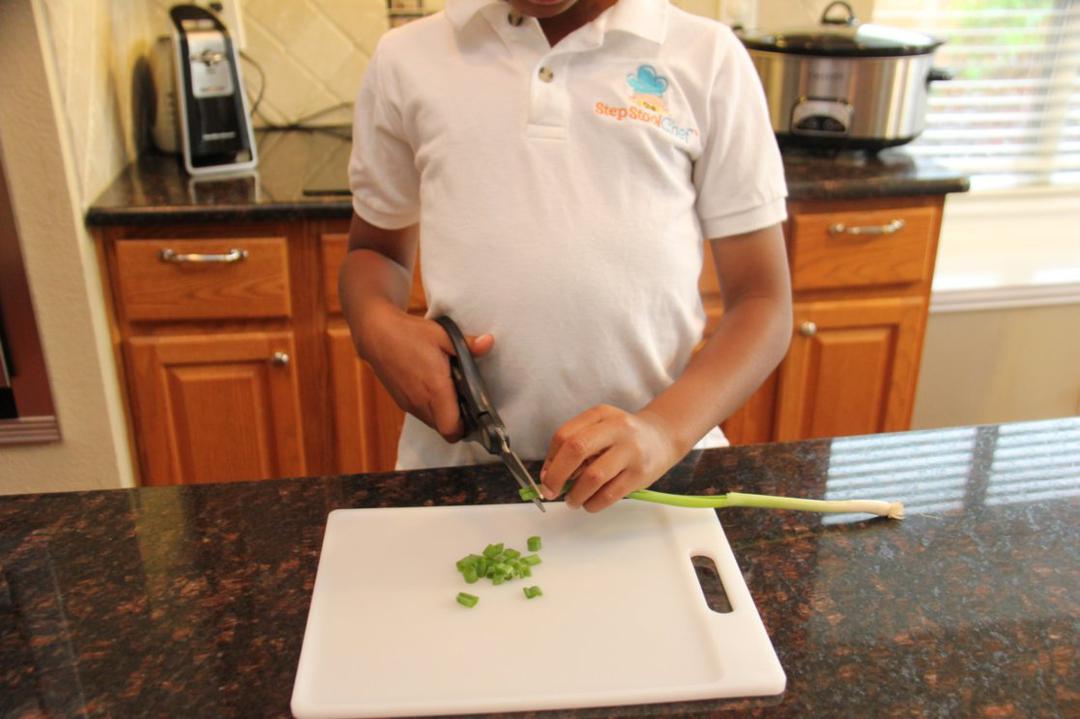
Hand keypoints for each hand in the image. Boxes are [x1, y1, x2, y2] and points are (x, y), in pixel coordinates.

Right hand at [360, 305, 492, 440]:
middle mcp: (421, 402)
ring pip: (433, 423)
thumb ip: (467, 344)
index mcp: (435, 389)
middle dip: (458, 420)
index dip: (466, 428)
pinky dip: (431, 408)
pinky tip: (434, 388)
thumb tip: (488, 343)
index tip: (476, 414)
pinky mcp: (401, 402)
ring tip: (451, 391)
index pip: (452, 429)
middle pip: (445, 429)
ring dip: (444, 414)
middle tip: (467, 399)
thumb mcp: (442, 335)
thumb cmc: (409, 333)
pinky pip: (422, 414)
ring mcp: (409, 404)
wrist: (375, 334)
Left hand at [539, 405, 680, 511]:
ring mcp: (630, 451)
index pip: (564, 435)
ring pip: (593, 477)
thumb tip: (548, 477)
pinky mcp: (640, 474)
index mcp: (600, 415)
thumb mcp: (599, 429)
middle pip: (576, 449)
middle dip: (557, 475)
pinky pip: (610, 494)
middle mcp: (616, 428)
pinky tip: (589, 503)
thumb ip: (574, 446)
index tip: (545, 477)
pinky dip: (593, 503)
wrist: (662, 437)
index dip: (550, 460)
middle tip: (550, 491)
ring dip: (576, 494)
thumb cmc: (622, 437)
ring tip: (572, 501)